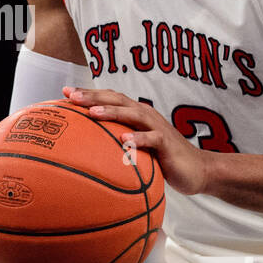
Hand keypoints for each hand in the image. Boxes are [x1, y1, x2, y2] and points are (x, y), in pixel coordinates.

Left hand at [62, 86, 207, 194]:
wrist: (198, 170)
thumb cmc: (163, 160)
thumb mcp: (138, 149)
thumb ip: (118, 144)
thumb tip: (87, 152)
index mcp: (136, 114)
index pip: (110, 98)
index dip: (89, 93)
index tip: (64, 92)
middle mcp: (146, 116)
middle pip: (118, 99)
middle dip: (94, 96)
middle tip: (72, 96)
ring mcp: (158, 128)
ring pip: (133, 114)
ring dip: (112, 112)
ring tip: (92, 113)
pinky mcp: (167, 144)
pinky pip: (152, 139)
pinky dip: (138, 138)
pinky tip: (123, 141)